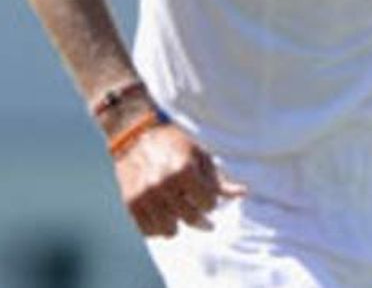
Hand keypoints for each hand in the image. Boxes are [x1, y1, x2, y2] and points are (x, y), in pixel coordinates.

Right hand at [114, 122, 246, 237]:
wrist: (133, 139)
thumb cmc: (173, 145)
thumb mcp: (200, 155)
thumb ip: (218, 179)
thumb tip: (243, 193)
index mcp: (182, 170)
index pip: (208, 203)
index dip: (210, 201)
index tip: (206, 196)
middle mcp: (160, 185)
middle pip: (191, 218)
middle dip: (198, 215)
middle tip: (199, 212)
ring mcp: (141, 197)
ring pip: (169, 230)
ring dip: (177, 222)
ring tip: (176, 210)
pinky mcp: (128, 206)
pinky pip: (148, 231)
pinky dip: (157, 226)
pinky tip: (161, 214)